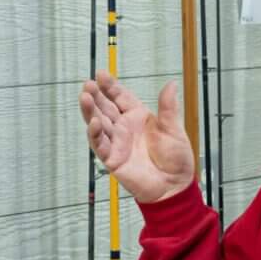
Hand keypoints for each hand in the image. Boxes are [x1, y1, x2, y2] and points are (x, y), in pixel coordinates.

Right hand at [78, 70, 195, 205]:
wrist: (174, 185)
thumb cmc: (175, 158)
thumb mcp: (173, 129)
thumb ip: (168, 108)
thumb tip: (171, 84)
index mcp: (137, 116)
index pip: (120, 97)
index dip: (110, 86)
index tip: (101, 74)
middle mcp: (124, 127)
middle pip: (105, 108)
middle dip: (96, 96)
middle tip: (88, 84)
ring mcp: (116, 142)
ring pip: (98, 124)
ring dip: (90, 111)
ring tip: (85, 97)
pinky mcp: (112, 159)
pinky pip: (100, 145)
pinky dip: (95, 134)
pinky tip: (93, 122)